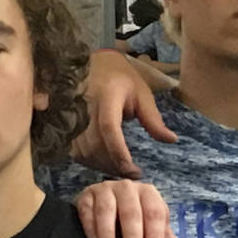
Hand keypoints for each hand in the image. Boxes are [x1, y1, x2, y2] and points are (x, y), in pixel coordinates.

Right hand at [72, 50, 177, 179]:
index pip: (109, 128)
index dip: (118, 151)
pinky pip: (75, 151)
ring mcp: (71, 116)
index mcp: (106, 96)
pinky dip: (90, 161)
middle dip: (114, 164)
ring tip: (121, 169)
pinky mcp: (65, 125)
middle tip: (133, 173)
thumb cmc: (122, 79)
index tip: (132, 169)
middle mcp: (85, 107)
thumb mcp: (142, 94)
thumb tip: (171, 140)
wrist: (94, 63)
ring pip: (84, 151)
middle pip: (95, 145)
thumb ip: (153, 119)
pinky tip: (104, 162)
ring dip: (102, 166)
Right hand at [73, 180, 199, 237]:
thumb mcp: (154, 232)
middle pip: (131, 210)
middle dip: (132, 234)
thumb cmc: (137, 222)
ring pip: (107, 208)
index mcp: (149, 194)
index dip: (155, 231)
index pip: (155, 211)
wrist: (107, 207)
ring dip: (108, 231)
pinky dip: (90, 225)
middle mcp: (128, 188)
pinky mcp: (86, 196)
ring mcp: (105, 190)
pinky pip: (87, 209)